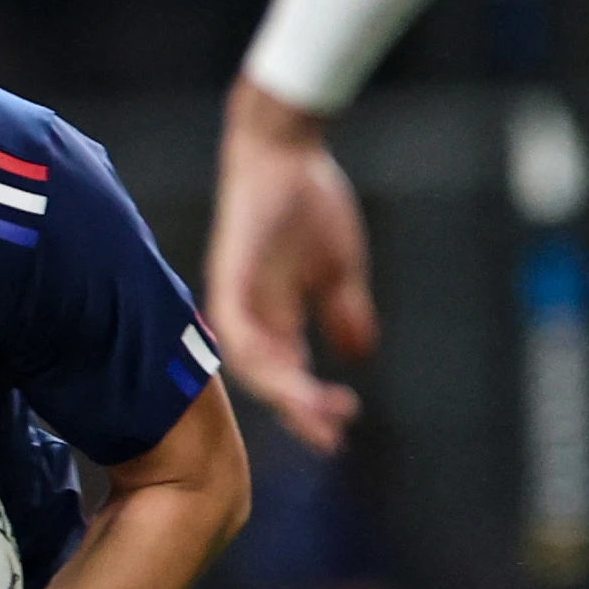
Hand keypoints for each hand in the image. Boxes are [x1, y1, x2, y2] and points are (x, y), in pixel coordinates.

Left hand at [205, 75, 377, 455]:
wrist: (286, 151)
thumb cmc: (308, 203)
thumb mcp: (338, 268)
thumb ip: (344, 311)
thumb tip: (360, 353)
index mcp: (275, 320)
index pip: (289, 377)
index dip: (308, 409)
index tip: (336, 437)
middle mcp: (251, 316)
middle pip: (267, 380)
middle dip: (297, 411)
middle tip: (328, 437)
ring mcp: (236, 296)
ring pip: (251, 360)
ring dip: (282, 388)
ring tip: (314, 409)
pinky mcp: (228, 272)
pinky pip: (234, 322)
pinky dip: (254, 348)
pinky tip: (278, 370)